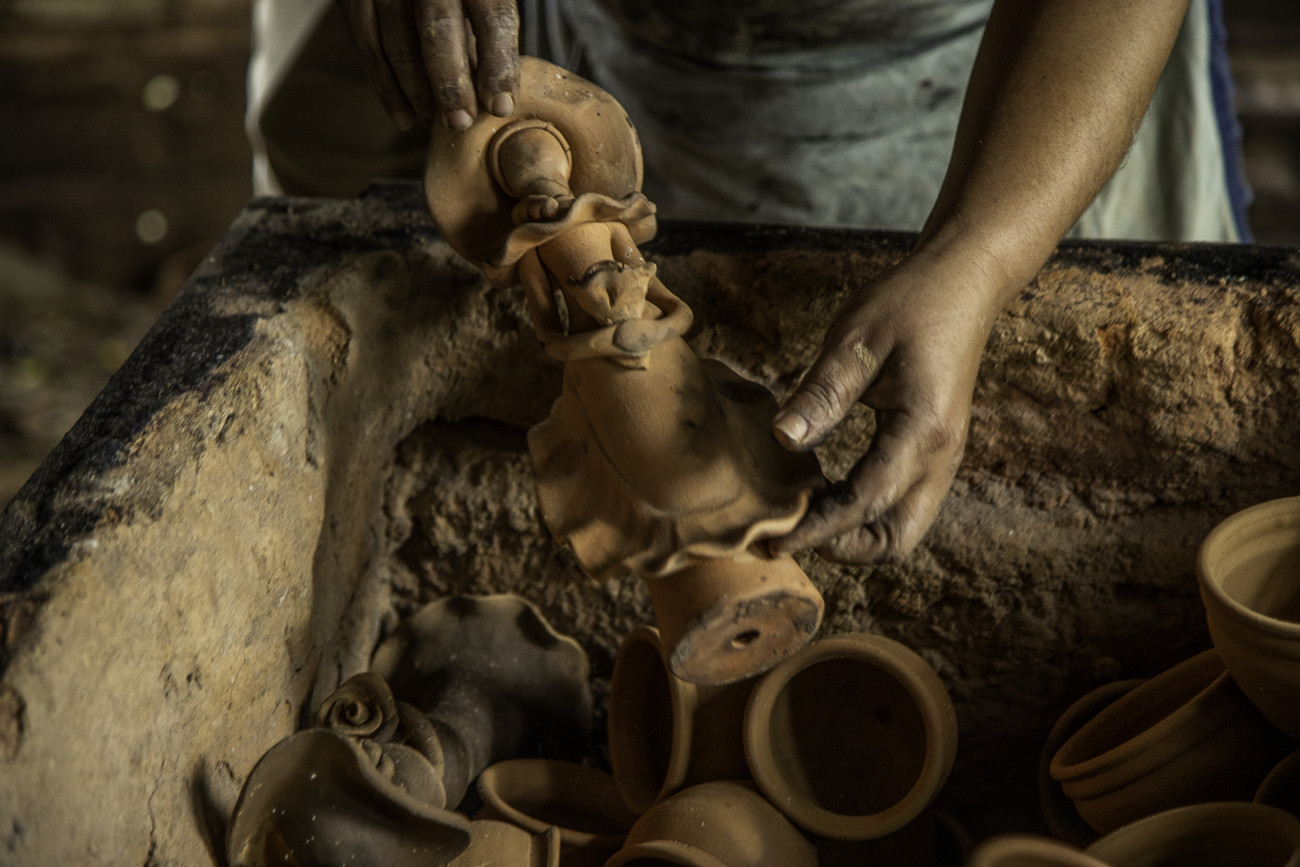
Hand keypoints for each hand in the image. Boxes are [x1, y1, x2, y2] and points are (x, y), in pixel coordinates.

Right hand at [337, 0, 519, 130]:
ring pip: (397, 45)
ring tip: (434, 121)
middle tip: (460, 122)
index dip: (498, 65)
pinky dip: (386, 89)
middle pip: (438, 29)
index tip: (500, 106)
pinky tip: (404, 117)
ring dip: (417, 93)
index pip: (493, 18)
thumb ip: (485, 36)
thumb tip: (493, 96)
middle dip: (450, 84)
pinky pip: (368, 47)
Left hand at [768, 250, 1006, 563]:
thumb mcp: (857, 339)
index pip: (864, 503)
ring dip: (857, 534)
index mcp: (921, 430)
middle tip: (792, 533)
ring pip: (904, 527)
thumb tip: (782, 440)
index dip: (817, 529)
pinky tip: (829, 491)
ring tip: (806, 516)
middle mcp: (941, 456)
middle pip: (896, 539)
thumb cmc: (909, 303)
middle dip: (844, 548)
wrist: (963, 282)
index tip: (774, 541)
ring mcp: (944, 457)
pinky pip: (906, 503)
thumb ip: (822, 393)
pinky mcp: (937, 451)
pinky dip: (869, 513)